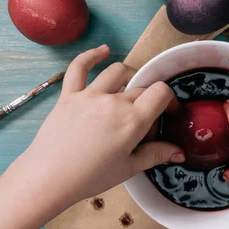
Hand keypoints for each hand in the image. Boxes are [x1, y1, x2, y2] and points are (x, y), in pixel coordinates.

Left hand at [14, 45, 184, 211]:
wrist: (48, 177)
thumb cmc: (91, 177)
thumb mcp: (129, 169)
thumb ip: (156, 155)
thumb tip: (180, 152)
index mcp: (133, 120)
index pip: (160, 92)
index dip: (169, 99)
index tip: (168, 111)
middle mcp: (114, 102)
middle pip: (140, 87)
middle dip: (149, 98)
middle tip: (145, 116)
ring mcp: (90, 95)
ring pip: (117, 72)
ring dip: (129, 76)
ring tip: (130, 87)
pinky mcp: (69, 94)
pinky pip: (79, 67)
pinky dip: (92, 55)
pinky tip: (103, 51)